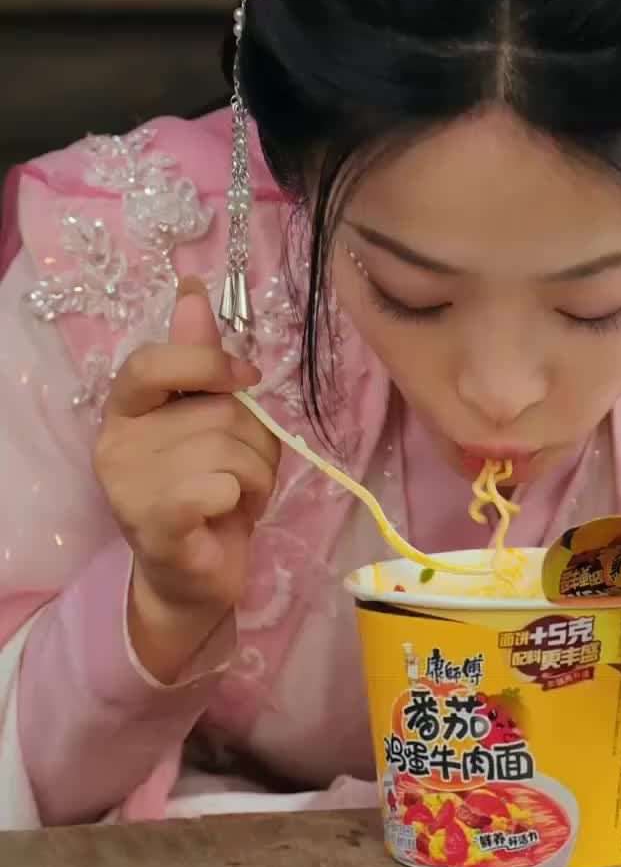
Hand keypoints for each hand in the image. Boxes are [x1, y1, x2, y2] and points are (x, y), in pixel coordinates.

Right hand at [93, 276, 280, 680]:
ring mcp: (130, 489)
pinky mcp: (157, 527)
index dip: (208, 362)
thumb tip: (193, 290)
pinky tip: (229, 513)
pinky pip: (214, 488)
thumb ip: (196, 359)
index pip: (153, 362)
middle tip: (246, 473)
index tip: (247, 380)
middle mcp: (117, 444)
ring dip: (258, 476)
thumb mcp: (207, 419)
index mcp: (126, 410)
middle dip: (257, 442)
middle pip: (217, 412)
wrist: (193, 576)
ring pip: (231, 451)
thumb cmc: (206, 491)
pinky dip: (238, 497)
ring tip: (240, 497)